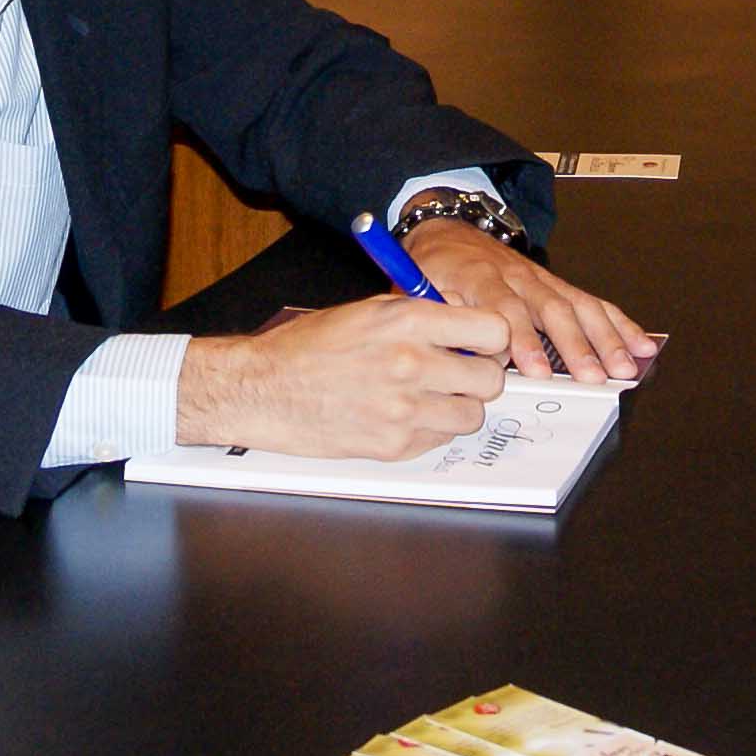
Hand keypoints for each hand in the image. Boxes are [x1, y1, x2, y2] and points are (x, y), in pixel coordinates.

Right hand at [175, 292, 511, 459]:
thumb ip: (423, 316)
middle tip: (459, 373)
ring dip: (458, 406)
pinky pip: (439, 439)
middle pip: (490, 379)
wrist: (263, 388)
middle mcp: (412, 363)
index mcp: (409, 321)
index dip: (491, 339)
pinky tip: (403, 415)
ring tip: (430, 396)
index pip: (493, 331)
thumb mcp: (370, 310)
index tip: (482, 344)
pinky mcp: (393, 445)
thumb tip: (467, 327)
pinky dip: (430, 430)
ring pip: (471, 415)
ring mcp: (404, 409)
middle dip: (479, 376)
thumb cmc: (309, 346)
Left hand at [404, 217, 661, 381]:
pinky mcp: (558, 285)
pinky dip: (619, 323)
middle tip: (593, 376)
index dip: (523, 340)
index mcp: (478, 277)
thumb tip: (461, 356)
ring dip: (605, 338)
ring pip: (579, 306)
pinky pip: (593, 303)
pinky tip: (640, 343)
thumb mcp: (418, 290)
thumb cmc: (433, 269)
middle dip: (576, 345)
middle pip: (553, 309)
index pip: (506, 309)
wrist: (448, 233)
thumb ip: (439, 320)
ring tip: (624, 366)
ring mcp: (542, 280)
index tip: (537, 369)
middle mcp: (517, 277)